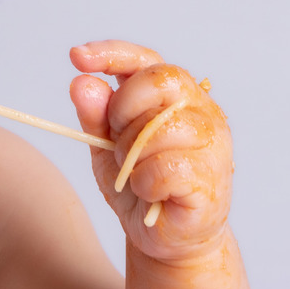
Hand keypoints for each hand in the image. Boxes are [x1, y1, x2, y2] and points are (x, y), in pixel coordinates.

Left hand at [69, 40, 232, 266]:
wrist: (163, 235)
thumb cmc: (139, 181)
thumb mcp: (105, 144)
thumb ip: (94, 114)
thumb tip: (82, 83)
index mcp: (175, 94)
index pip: (145, 59)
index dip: (111, 54)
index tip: (76, 58)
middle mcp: (201, 109)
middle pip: (157, 81)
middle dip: (122, 109)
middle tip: (116, 139)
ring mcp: (212, 143)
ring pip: (157, 129)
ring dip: (131, 155)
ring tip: (135, 173)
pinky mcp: (211, 178)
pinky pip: (163, 169)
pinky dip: (144, 183)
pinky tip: (150, 193)